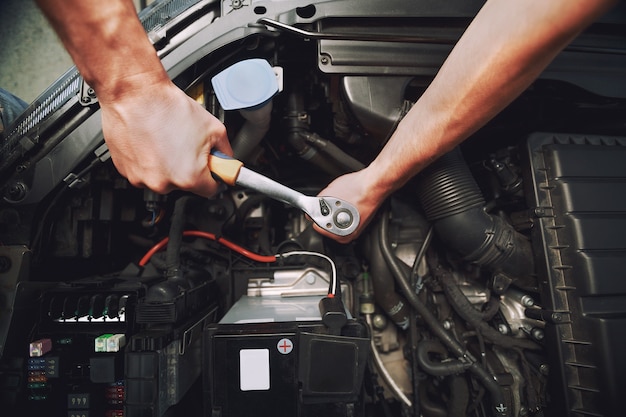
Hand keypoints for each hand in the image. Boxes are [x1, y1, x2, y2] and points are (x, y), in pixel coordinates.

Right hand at [100, 80, 231, 196]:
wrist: (134, 94)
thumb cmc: (168, 108)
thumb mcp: (214, 128)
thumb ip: (225, 152)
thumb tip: (226, 161)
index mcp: (189, 178)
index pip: (211, 190)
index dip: (213, 175)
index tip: (211, 168)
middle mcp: (164, 183)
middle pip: (186, 184)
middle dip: (189, 167)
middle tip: (186, 145)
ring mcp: (142, 179)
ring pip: (164, 179)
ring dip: (168, 165)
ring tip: (167, 140)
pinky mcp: (126, 171)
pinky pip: (145, 172)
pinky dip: (150, 161)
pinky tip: (152, 142)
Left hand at [314, 167, 387, 242]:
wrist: (374, 185)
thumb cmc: (356, 190)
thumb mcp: (328, 194)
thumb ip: (316, 204)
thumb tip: (311, 209)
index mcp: (339, 234)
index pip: (316, 226)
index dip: (315, 213)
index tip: (317, 207)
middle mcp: (348, 235)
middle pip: (326, 226)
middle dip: (325, 214)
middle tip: (330, 202)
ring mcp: (355, 230)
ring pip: (336, 222)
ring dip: (334, 212)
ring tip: (339, 201)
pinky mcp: (361, 222)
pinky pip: (345, 219)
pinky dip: (343, 211)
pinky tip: (346, 202)